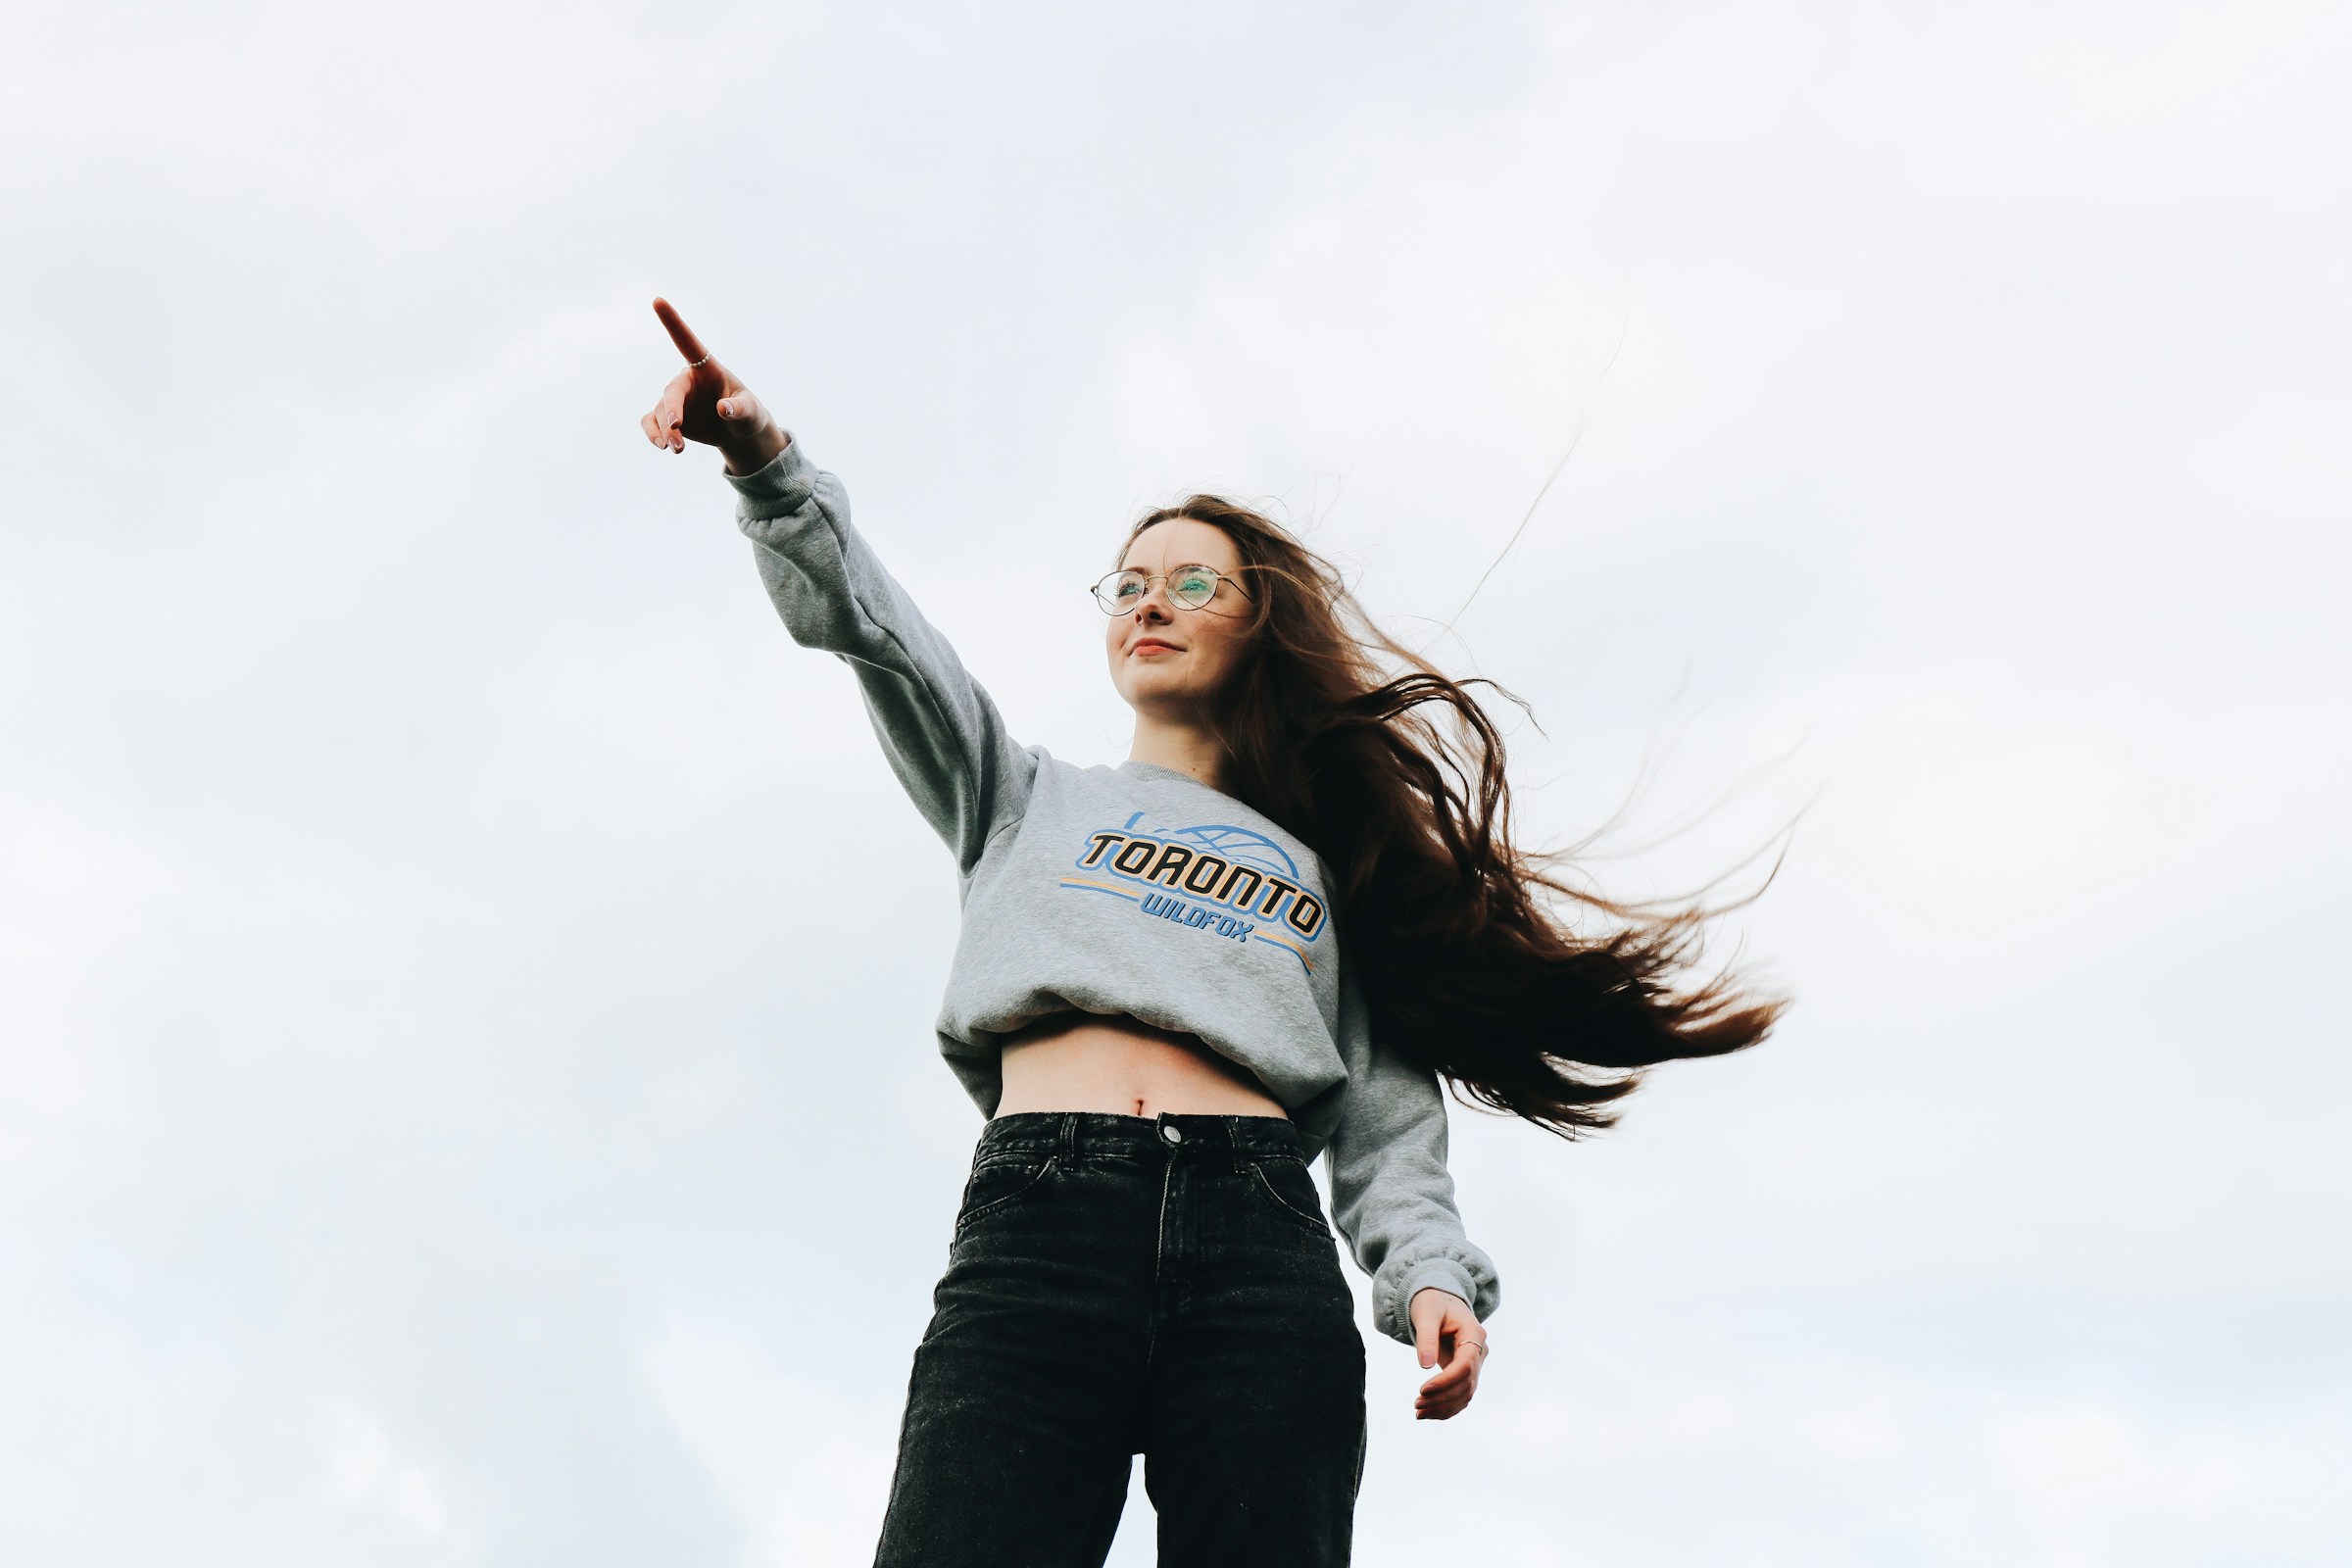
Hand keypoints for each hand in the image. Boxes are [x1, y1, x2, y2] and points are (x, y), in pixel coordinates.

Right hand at [639, 297, 787, 475]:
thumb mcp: (751, 412)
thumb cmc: (748, 414)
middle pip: (671, 393)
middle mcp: (687, 380)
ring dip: (666, 431)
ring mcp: (675, 399)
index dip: (673, 322)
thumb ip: (740, 408)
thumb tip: (723, 408)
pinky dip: (653, 434)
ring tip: (678, 450)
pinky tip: (663, 446)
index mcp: (706, 368)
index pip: (687, 342)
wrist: (739, 433)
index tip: (658, 300)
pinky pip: (651, 422)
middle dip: (672, 412)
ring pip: (660, 412)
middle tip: (677, 431)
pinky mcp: (667, 417)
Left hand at [1409, 1286, 1487, 1420]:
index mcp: (1474, 1334)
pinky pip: (1460, 1395)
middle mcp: (1479, 1351)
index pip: (1465, 1365)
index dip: (1445, 1381)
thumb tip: (1425, 1365)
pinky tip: (1427, 1413)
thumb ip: (1427, 1337)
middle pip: (1467, 1384)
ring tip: (1418, 1413)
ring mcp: (1475, 1364)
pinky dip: (1446, 1407)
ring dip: (1443, 1407)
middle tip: (1416, 1404)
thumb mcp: (1426, 1314)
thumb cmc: (1432, 1303)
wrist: (1439, 1301)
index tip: (1422, 1390)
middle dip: (1442, 1398)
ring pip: (1465, 1394)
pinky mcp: (1466, 1373)